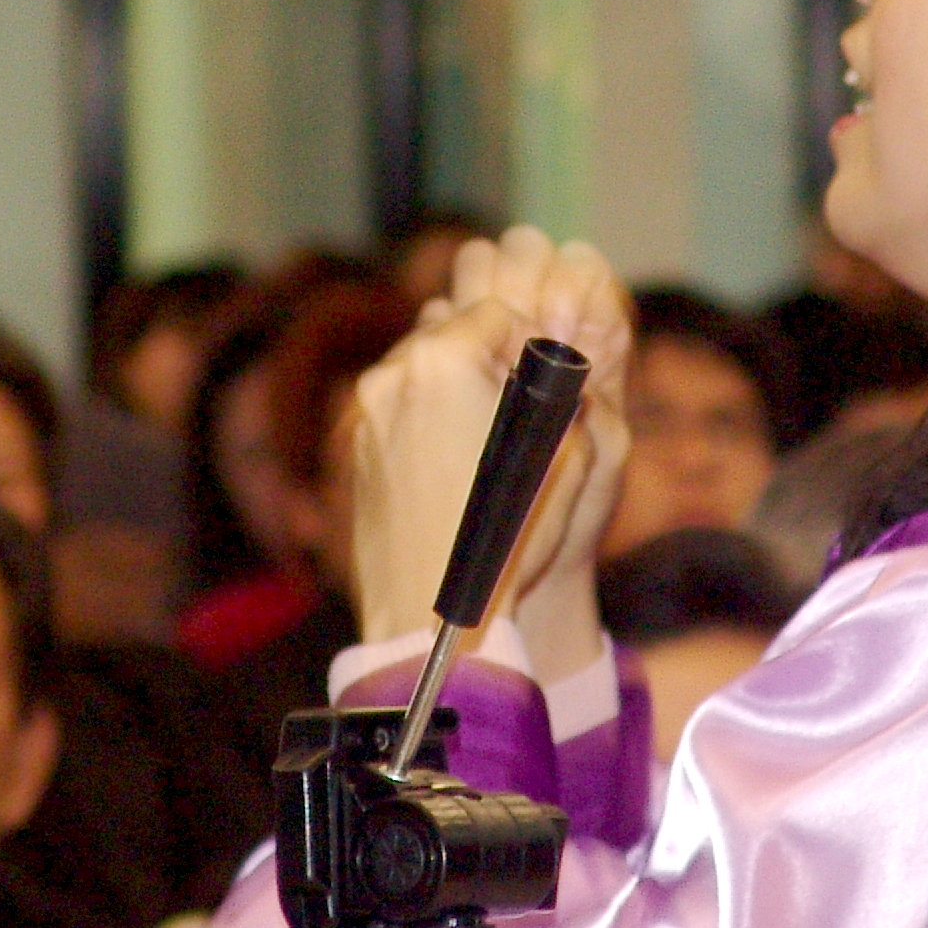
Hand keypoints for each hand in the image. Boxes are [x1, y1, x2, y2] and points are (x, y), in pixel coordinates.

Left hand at [350, 228, 632, 682]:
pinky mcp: (359, 451)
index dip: (531, 340)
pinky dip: (429, 421)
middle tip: (522, 406)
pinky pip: (401, 411)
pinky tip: (458, 466)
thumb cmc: (504, 537)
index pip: (498, 311)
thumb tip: (566, 368)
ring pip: (423, 372)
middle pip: (453, 335)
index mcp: (444, 361)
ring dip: (457, 389)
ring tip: (490, 441)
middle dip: (489, 359)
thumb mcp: (567, 457)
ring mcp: (369, 414)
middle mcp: (395, 375)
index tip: (547, 376)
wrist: (430, 616)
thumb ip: (567, 395)